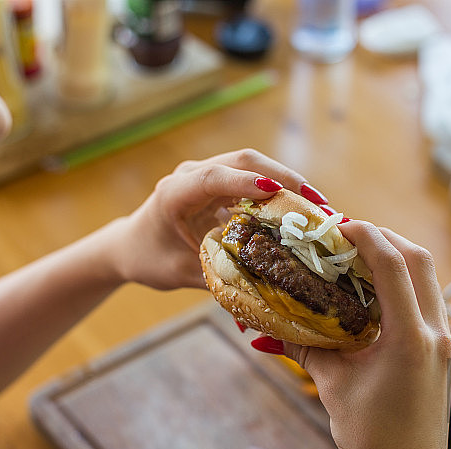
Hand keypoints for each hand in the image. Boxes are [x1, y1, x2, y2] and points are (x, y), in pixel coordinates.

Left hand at [109, 149, 329, 289]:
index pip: (212, 178)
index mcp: (174, 193)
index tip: (275, 191)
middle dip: (283, 179)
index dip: (244, 182)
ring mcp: (208, 175)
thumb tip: (262, 283)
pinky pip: (255, 179)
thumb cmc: (149, 259)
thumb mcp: (180, 272)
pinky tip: (303, 211)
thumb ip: (216, 273)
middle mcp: (192, 175)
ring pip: (254, 166)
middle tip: (318, 206)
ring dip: (288, 183)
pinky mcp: (221, 182)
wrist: (130, 245)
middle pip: (243, 162)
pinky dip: (280, 191)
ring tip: (320, 208)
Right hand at [254, 222, 450, 448]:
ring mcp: (445, 342)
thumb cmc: (372, 438)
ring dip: (397, 258)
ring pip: (429, 278)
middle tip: (348, 236)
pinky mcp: (443, 352)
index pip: (394, 266)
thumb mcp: (334, 385)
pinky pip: (428, 300)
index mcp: (411, 338)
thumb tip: (271, 325)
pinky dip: (404, 284)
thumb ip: (306, 347)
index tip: (339, 225)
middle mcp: (436, 333)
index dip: (367, 236)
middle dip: (385, 238)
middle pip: (420, 261)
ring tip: (359, 258)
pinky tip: (375, 292)